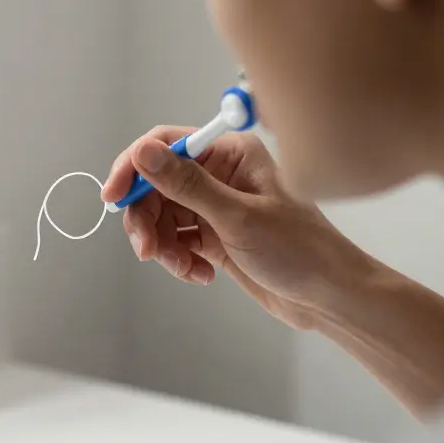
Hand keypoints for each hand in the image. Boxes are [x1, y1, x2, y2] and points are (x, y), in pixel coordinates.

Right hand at [101, 126, 372, 330]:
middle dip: (147, 219)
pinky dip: (179, 259)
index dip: (134, 168)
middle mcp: (221, 173)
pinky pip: (176, 240)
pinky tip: (200, 274)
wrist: (329, 297)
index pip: (164, 145)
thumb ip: (187, 184)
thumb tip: (144, 153)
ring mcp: (216, 205)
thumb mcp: (238, 217)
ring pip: (162, 216)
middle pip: (156, 186)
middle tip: (148, 251)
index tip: (114, 197)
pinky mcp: (215, 234)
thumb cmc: (301, 251)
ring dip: (163, 245)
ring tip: (183, 267)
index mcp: (230, 153)